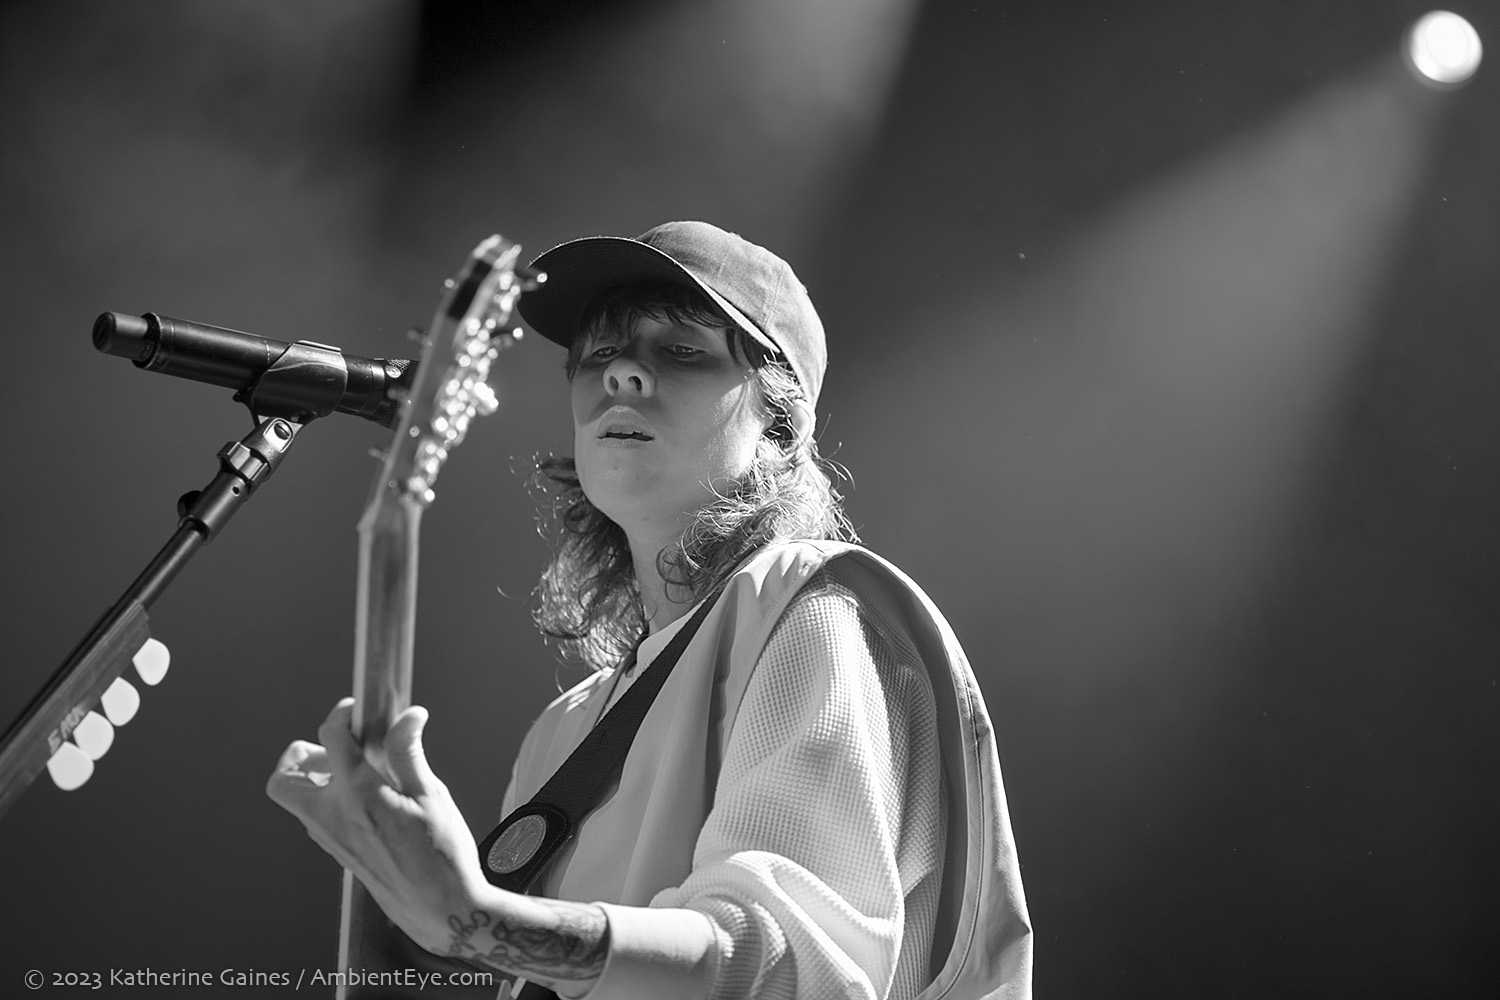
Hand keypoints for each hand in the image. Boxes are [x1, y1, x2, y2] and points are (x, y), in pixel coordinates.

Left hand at [266, 698, 486, 952]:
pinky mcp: (340, 852)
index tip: (358, 710)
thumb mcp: (431, 794)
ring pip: (298, 801)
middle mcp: (333, 817)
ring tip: (357, 771)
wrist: (439, 908)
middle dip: (300, 756)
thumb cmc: (441, 854)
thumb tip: (409, 715)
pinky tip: (367, 799)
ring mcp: (332, 838)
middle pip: (283, 779)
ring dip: (315, 778)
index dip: (343, 714)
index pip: (331, 738)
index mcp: (358, 794)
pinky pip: (317, 818)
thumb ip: (409, 752)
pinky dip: (329, 800)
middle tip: (335, 749)